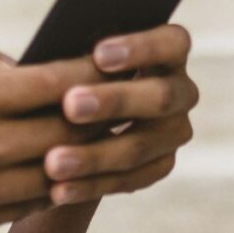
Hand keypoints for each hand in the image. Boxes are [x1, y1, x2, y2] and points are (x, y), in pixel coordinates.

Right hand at [0, 26, 110, 232]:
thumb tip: (16, 55)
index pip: (44, 83)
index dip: (87, 67)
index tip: (117, 53)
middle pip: (61, 128)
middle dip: (100, 106)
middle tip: (133, 85)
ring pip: (56, 167)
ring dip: (90, 145)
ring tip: (117, 120)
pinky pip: (35, 197)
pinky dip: (62, 176)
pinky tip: (79, 156)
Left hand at [41, 23, 198, 205]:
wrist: (74, 114)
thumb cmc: (75, 68)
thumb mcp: (77, 53)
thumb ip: (78, 53)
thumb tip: (52, 59)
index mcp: (169, 49)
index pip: (172, 43)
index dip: (141, 48)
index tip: (98, 54)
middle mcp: (181, 90)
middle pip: (159, 97)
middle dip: (114, 102)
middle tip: (70, 106)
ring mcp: (174, 131)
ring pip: (139, 146)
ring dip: (94, 155)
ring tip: (52, 162)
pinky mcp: (160, 166)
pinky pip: (128, 180)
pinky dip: (89, 184)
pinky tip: (57, 189)